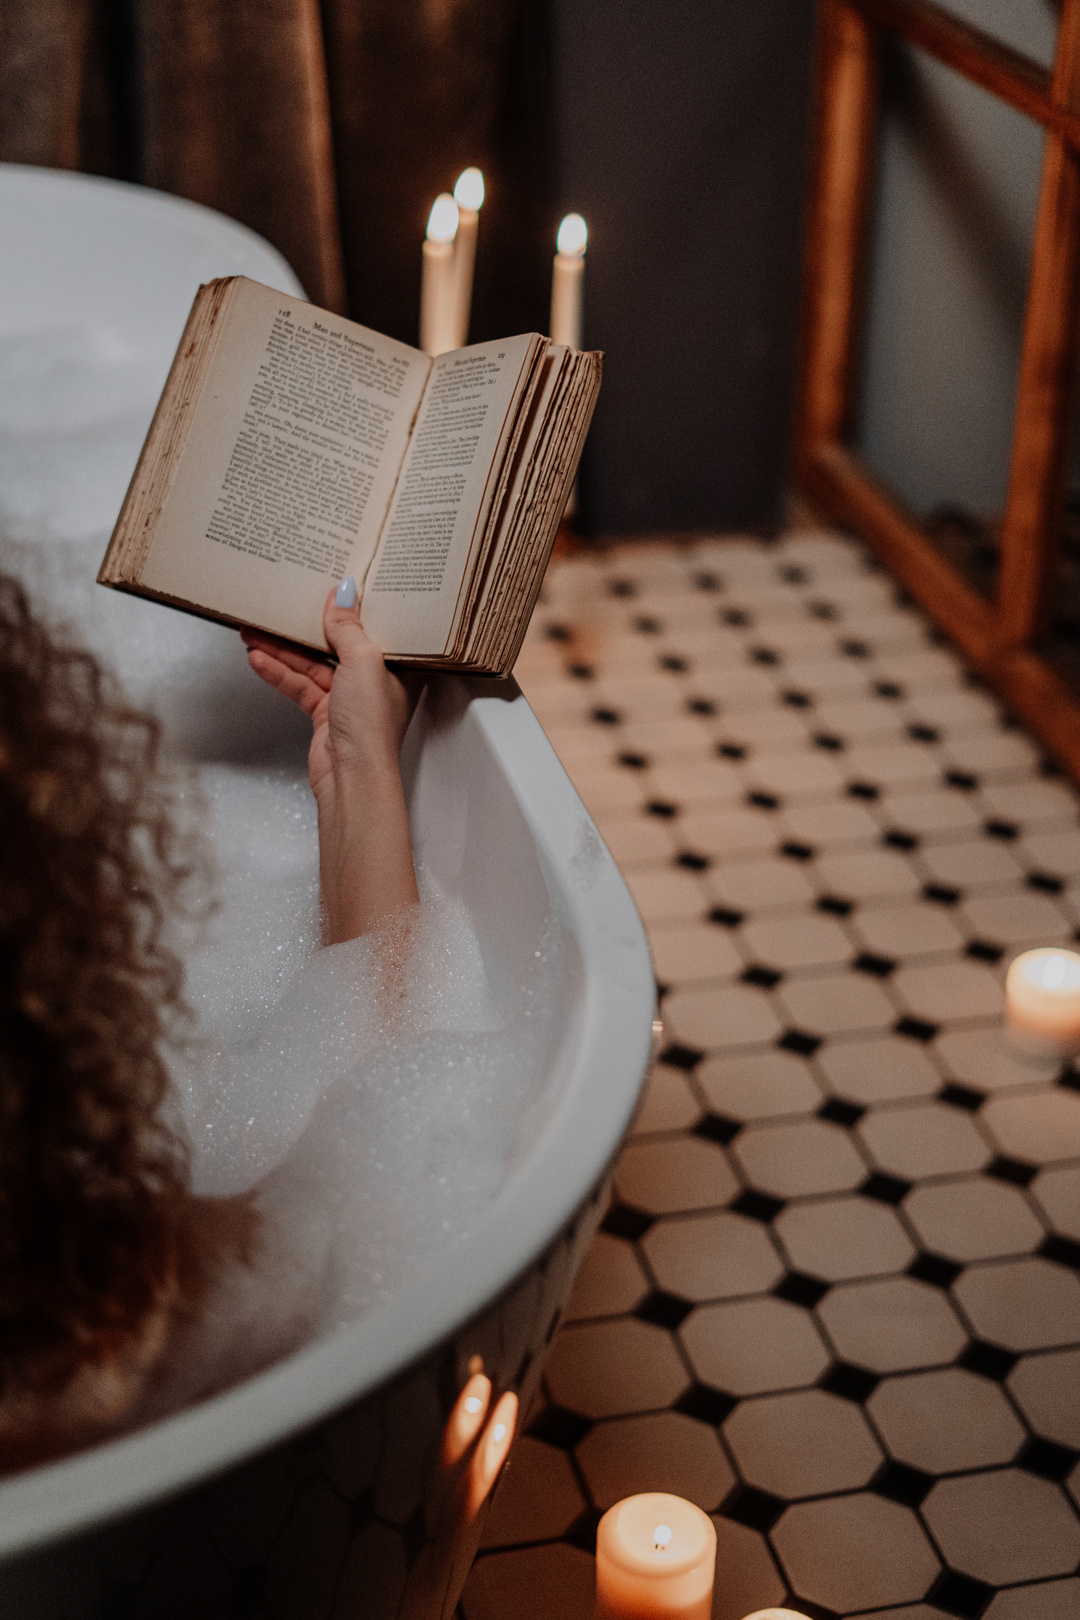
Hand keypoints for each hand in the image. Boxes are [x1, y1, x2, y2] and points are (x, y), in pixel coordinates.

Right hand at [241, 585, 421, 800]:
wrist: (351, 775)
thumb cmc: (371, 725)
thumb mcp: (363, 660)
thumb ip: (348, 627)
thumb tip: (344, 593)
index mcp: (398, 665)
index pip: (375, 627)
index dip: (355, 607)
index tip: (331, 585)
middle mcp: (376, 680)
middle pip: (337, 644)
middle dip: (305, 628)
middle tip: (280, 608)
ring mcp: (350, 699)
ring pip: (312, 665)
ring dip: (283, 650)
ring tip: (254, 631)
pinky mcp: (326, 714)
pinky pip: (300, 686)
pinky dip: (279, 673)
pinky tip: (259, 659)